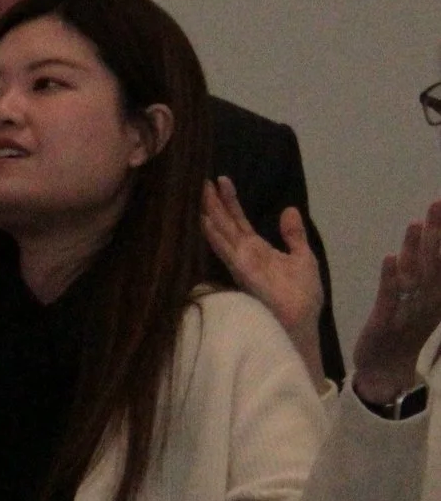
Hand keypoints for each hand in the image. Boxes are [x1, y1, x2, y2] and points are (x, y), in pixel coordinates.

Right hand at [201, 177, 322, 378]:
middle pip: (226, 223)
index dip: (231, 201)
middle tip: (200, 180)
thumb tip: (288, 210)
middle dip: (214, 202)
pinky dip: (214, 236)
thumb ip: (293, 235)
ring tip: (197, 195)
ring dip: (208, 214)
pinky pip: (225, 251)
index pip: (239, 221)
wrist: (302, 321)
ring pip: (221, 233)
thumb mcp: (302, 257)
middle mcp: (244, 254)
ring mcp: (240, 263)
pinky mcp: (242, 272)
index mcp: (258, 250)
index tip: (222, 180)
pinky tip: (204, 221)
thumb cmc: (303, 295)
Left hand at [352, 199, 440, 407]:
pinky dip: (390, 278)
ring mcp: (408, 310)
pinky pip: (390, 298)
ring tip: (415, 223)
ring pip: (415, 276)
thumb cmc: (402, 328)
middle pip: (434, 261)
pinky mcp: (386, 321)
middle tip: (437, 204)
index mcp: (436, 293)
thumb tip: (424, 233)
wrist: (388, 370)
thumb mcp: (416, 295)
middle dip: (437, 232)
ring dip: (415, 249)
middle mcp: (428, 299)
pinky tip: (390, 258)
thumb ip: (416, 265)